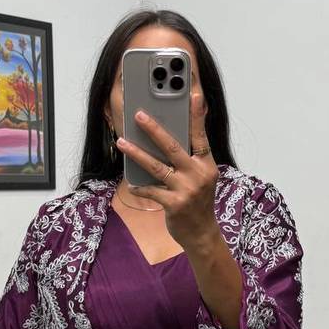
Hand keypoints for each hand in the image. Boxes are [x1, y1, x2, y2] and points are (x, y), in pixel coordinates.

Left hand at [115, 91, 220, 248]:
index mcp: (207, 165)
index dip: (197, 116)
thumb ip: (191, 158)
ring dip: (136, 153)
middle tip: (138, 115)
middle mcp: (198, 175)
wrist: (202, 233)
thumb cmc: (198, 201)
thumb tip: (171, 137)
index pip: (201, 136)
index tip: (193, 95)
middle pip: (173, 147)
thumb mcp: (202, 177)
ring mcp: (186, 190)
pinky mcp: (174, 204)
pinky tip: (130, 183)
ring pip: (156, 167)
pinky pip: (151, 190)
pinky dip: (139, 186)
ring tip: (122, 142)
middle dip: (154, 129)